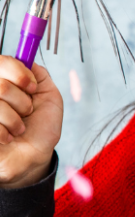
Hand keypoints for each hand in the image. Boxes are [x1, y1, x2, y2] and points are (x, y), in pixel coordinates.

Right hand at [0, 57, 61, 188]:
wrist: (33, 156)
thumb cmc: (40, 127)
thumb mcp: (48, 96)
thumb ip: (38, 74)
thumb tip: (27, 59)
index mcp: (2, 80)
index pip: (1, 61)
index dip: (19, 73)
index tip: (32, 88)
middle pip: (1, 85)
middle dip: (22, 102)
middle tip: (26, 112)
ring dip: (15, 120)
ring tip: (18, 128)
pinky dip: (5, 134)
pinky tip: (7, 138)